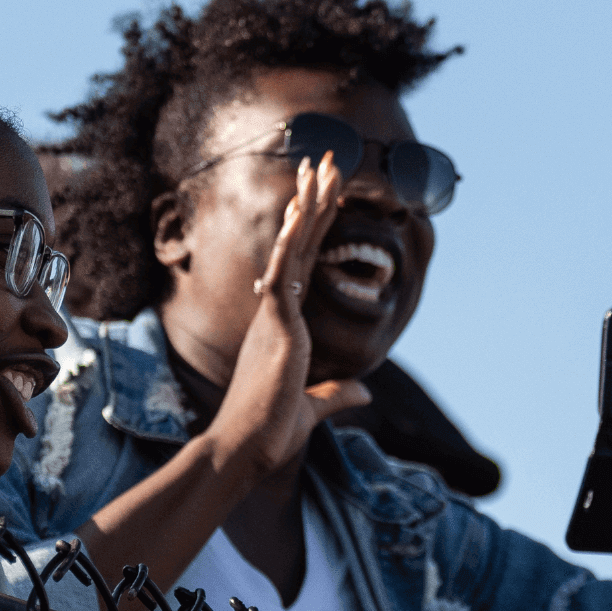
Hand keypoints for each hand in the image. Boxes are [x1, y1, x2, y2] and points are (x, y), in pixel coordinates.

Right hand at [202, 154, 371, 476]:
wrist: (246, 450)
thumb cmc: (270, 433)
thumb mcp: (314, 409)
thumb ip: (338, 393)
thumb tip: (366, 390)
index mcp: (283, 325)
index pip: (302, 265)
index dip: (312, 228)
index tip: (318, 195)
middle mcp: (276, 312)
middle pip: (300, 244)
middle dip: (313, 201)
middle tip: (324, 160)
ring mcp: (274, 315)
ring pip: (294, 248)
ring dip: (308, 205)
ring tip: (321, 166)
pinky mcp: (276, 325)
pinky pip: (283, 274)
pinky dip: (290, 242)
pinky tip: (299, 212)